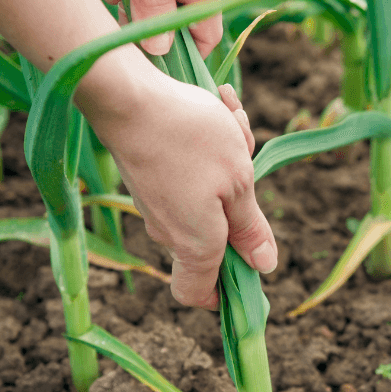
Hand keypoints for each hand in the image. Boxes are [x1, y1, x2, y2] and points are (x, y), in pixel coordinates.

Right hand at [79, 58, 275, 309]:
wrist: (127, 96)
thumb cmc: (191, 140)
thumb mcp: (239, 183)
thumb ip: (249, 228)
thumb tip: (263, 267)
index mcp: (195, 245)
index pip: (198, 295)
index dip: (224, 293)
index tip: (248, 270)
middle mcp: (169, 231)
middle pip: (213, 236)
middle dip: (241, 200)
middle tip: (249, 160)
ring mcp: (155, 203)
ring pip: (207, 193)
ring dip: (229, 160)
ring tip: (231, 120)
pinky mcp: (147, 176)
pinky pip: (190, 170)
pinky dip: (208, 143)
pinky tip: (216, 106)